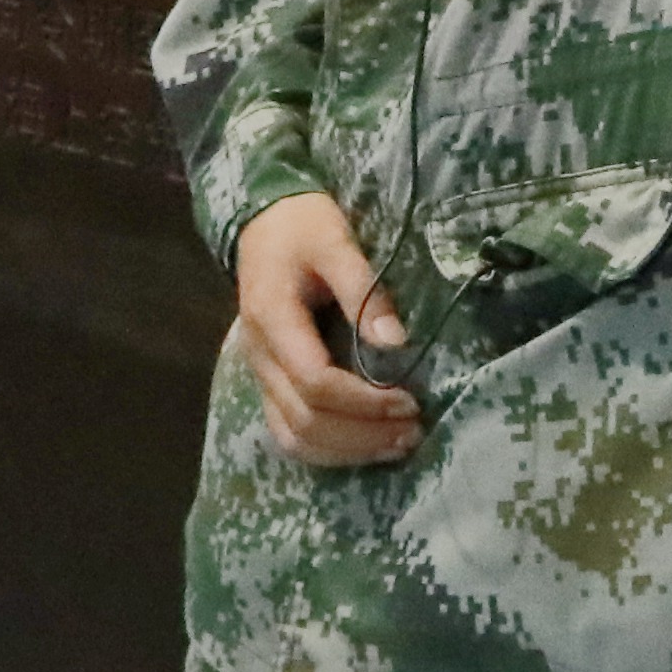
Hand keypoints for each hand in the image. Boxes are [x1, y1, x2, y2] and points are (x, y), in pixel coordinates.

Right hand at [231, 189, 421, 469]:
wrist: (264, 221)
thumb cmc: (303, 226)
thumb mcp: (335, 242)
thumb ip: (363, 291)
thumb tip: (396, 344)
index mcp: (272, 319)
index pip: (314, 381)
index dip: (363, 401)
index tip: (409, 399)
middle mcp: (259, 356)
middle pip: (304, 420)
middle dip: (362, 434)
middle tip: (413, 430)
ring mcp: (260, 374)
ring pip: (293, 437)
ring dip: (346, 451)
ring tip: (397, 445)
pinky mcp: (269, 382)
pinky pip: (289, 433)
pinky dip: (327, 450)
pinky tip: (365, 447)